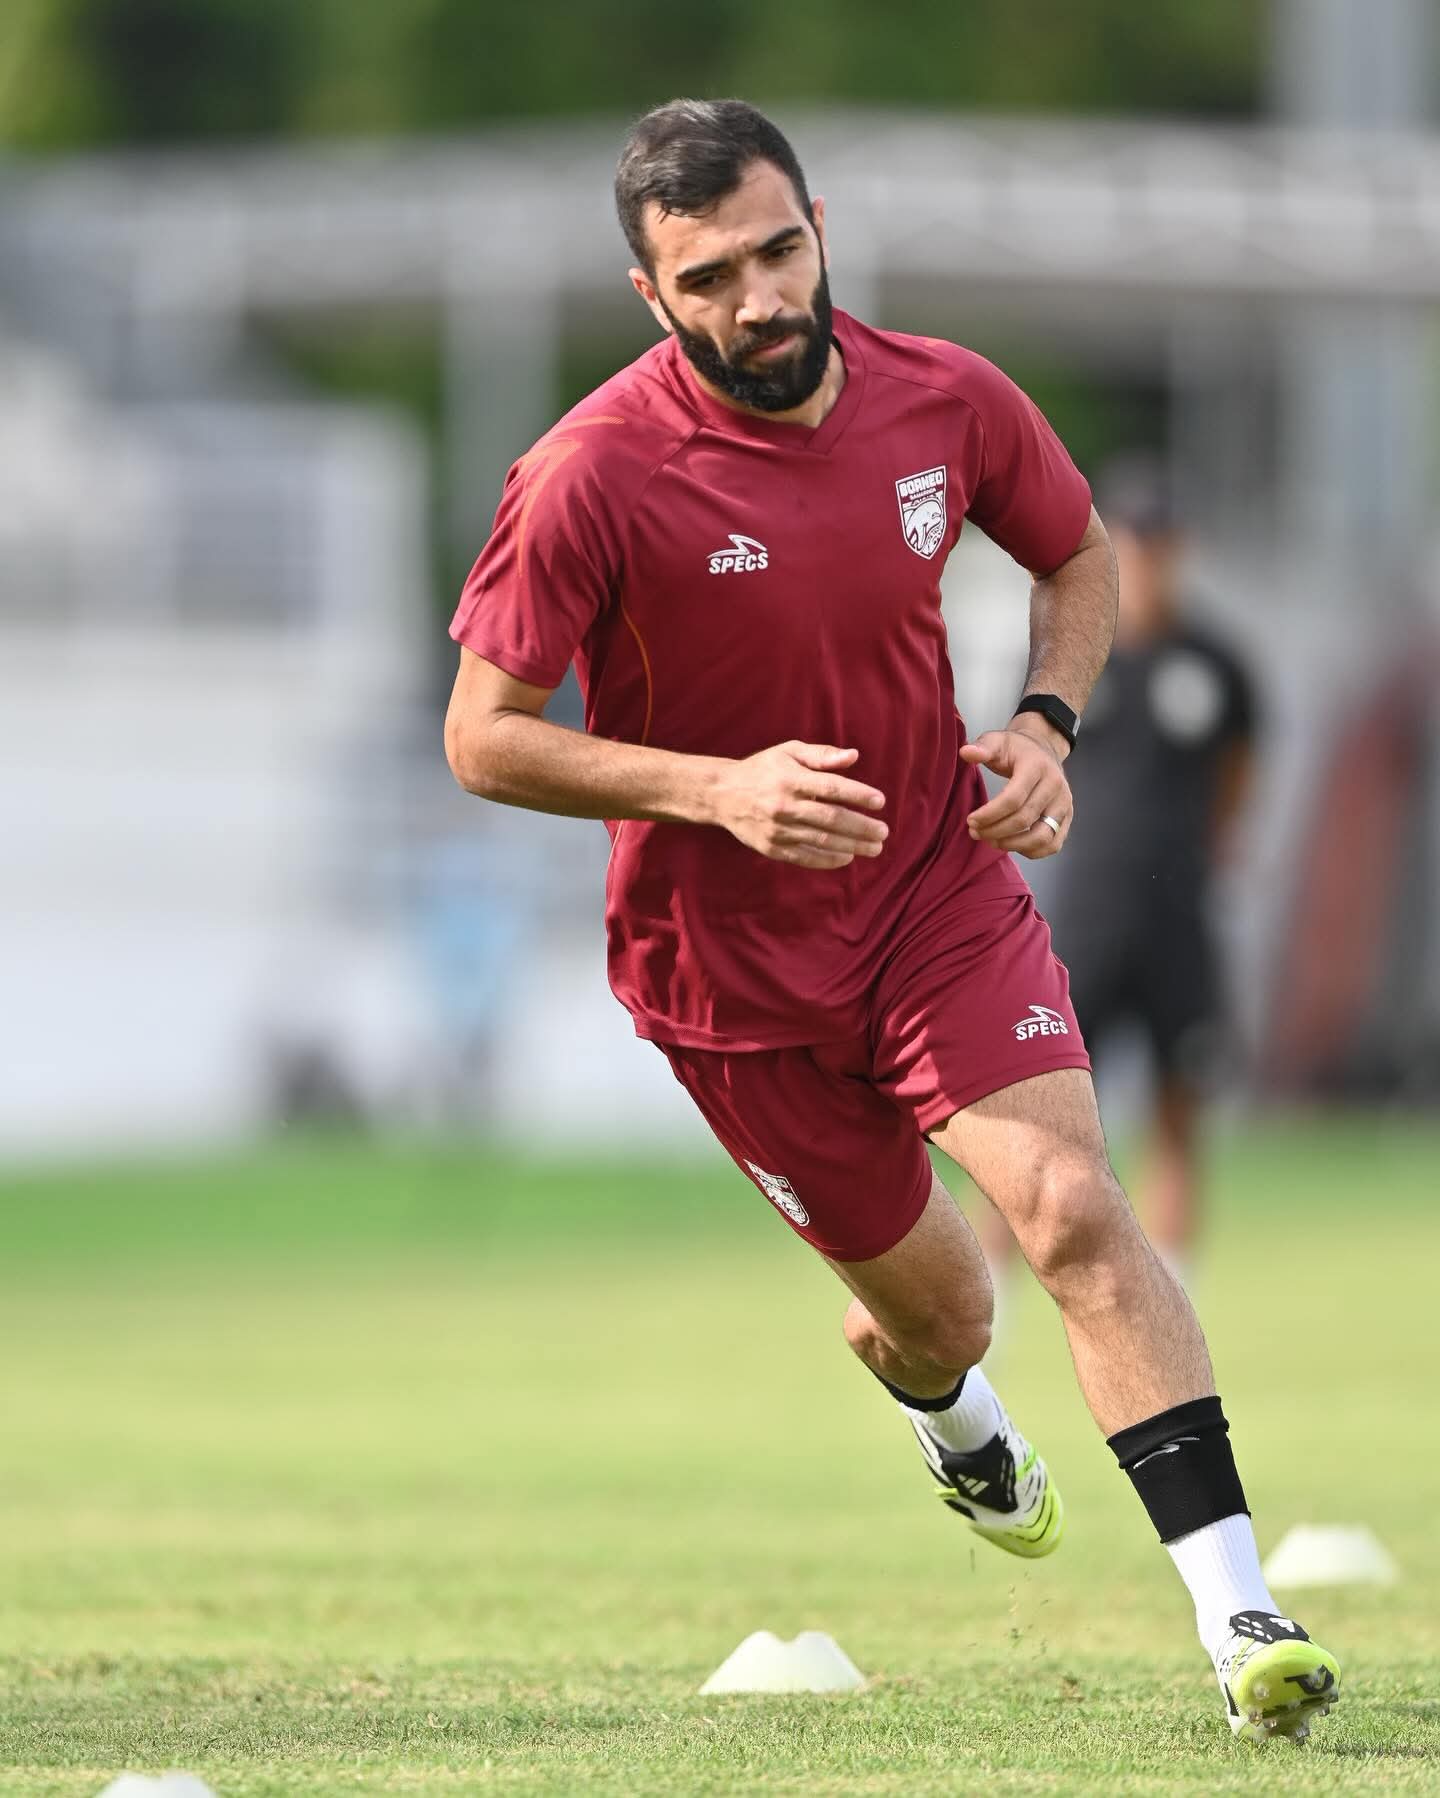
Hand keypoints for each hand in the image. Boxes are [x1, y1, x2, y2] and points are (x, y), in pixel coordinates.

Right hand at [712, 741, 887, 869]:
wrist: (722, 794)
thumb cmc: (763, 769)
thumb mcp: (789, 752)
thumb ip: (822, 755)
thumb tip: (853, 757)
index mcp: (790, 779)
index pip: (831, 788)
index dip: (857, 795)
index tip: (880, 801)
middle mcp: (784, 805)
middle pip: (831, 818)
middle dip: (861, 827)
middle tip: (884, 832)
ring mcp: (778, 830)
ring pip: (822, 840)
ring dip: (852, 845)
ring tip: (875, 847)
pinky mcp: (772, 848)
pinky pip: (805, 857)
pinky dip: (829, 859)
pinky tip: (848, 856)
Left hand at [960, 725, 1070, 858]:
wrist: (1044, 749)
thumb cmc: (1016, 750)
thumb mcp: (998, 741)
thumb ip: (983, 747)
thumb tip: (966, 752)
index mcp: (1037, 767)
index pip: (1014, 799)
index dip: (990, 814)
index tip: (971, 820)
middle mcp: (1055, 786)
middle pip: (1024, 819)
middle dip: (995, 830)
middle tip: (975, 832)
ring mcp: (1064, 804)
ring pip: (1042, 837)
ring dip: (1013, 845)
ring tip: (991, 841)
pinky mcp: (1067, 818)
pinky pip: (1053, 844)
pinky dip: (1032, 851)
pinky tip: (1011, 844)